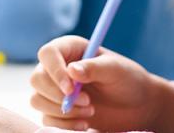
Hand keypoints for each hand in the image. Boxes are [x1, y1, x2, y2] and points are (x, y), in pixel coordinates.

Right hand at [30, 36, 173, 131]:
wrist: (136, 106)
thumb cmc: (128, 80)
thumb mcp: (116, 70)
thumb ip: (94, 68)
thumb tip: (71, 70)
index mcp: (70, 49)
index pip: (48, 54)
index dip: (54, 71)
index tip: (71, 89)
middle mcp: (58, 68)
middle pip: (37, 79)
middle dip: (58, 95)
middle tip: (88, 102)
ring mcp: (55, 90)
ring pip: (37, 100)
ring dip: (63, 111)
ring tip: (91, 111)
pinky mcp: (56, 110)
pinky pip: (46, 118)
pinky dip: (64, 125)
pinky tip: (85, 124)